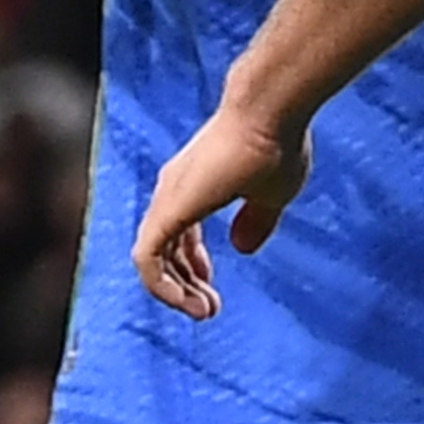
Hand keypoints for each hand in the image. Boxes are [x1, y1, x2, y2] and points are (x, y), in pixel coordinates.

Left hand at [132, 104, 311, 319]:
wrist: (270, 111)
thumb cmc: (277, 143)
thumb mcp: (272, 195)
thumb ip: (255, 221)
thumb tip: (242, 249)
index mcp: (197, 185)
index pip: (178, 235)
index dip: (193, 266)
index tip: (212, 290)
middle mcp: (174, 190)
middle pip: (164, 249)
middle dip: (184, 285)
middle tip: (209, 310)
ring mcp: (168, 198)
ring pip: (151, 258)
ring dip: (174, 291)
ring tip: (204, 312)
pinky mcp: (168, 209)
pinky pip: (147, 259)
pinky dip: (161, 286)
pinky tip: (185, 301)